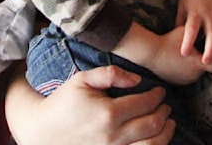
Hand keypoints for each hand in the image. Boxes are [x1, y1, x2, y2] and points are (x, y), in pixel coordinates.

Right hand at [7, 65, 174, 144]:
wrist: (43, 131)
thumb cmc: (63, 103)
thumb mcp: (83, 79)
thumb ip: (111, 73)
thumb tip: (137, 80)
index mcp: (108, 113)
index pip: (144, 104)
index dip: (157, 96)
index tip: (160, 92)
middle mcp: (113, 136)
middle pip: (152, 125)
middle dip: (164, 114)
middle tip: (166, 106)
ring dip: (165, 134)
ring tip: (168, 124)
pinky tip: (155, 140)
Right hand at [148, 26, 211, 84]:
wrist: (151, 54)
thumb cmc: (169, 41)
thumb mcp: (186, 33)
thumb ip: (199, 34)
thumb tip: (207, 32)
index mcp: (200, 63)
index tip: (211, 54)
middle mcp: (195, 75)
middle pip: (205, 69)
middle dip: (201, 61)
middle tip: (193, 51)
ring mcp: (186, 80)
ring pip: (195, 73)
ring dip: (192, 67)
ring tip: (182, 56)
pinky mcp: (177, 83)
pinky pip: (185, 77)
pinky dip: (183, 71)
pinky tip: (175, 61)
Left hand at [177, 0, 211, 62]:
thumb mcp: (182, 5)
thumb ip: (180, 22)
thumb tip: (178, 38)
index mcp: (194, 12)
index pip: (190, 30)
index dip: (187, 42)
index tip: (184, 53)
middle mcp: (207, 15)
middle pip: (210, 35)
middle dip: (209, 50)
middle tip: (206, 63)